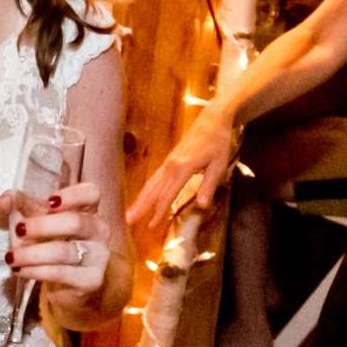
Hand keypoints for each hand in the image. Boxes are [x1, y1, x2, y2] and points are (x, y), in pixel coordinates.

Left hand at [6, 181, 112, 318]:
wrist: (68, 285)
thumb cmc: (53, 242)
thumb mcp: (36, 219)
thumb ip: (20, 205)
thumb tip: (2, 201)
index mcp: (88, 210)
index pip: (91, 194)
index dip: (72, 195)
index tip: (49, 201)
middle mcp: (99, 230)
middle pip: (75, 222)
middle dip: (42, 226)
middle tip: (18, 231)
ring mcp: (99, 256)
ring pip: (64, 251)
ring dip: (32, 254)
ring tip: (11, 257)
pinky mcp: (92, 280)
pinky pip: (61, 273)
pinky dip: (36, 271)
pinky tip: (20, 270)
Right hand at [125, 110, 238, 237]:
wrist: (212, 119)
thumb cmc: (218, 142)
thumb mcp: (219, 165)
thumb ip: (208, 185)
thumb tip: (203, 206)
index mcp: (182, 168)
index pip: (167, 195)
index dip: (158, 212)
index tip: (150, 226)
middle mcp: (171, 166)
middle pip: (152, 190)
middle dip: (140, 206)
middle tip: (127, 221)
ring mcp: (168, 162)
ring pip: (150, 184)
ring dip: (140, 199)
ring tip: (130, 213)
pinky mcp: (169, 161)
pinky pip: (155, 178)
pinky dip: (147, 190)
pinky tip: (143, 197)